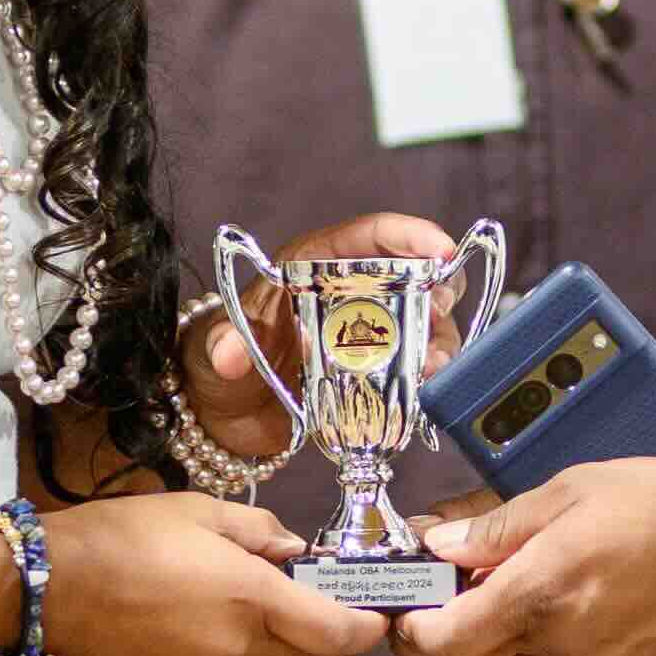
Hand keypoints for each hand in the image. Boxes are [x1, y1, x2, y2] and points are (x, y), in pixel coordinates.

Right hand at [48, 494, 381, 655]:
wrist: (51, 586)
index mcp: (252, 598)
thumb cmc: (126, 535)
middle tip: (354, 627)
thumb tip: (295, 553)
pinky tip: (249, 644)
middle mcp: (239, 647)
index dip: (367, 628)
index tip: (378, 617)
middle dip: (340, 647)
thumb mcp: (201, 511)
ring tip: (312, 641)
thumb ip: (260, 532)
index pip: (336, 631)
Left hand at [178, 208, 457, 462]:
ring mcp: (367, 337)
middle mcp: (350, 294)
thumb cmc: (217, 367)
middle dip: (438, 290)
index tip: (440, 249)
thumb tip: (228, 353)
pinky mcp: (376, 377)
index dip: (409, 235)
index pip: (368, 237)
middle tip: (440, 314)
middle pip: (412, 277)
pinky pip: (416, 369)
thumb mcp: (215, 352)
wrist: (223, 421)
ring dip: (438, 343)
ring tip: (432, 367)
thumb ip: (223, 346)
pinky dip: (429, 377)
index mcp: (314, 265)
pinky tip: (428, 391)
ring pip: (423, 326)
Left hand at [400, 459, 655, 655]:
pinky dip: (589, 655)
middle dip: (458, 651)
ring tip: (564, 597)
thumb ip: (498, 525)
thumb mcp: (576, 490)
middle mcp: (566, 646)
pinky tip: (621, 610)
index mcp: (539, 594)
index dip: (415, 632)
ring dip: (529, 650)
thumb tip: (437, 543)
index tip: (418, 611)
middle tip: (471, 609)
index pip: (439, 643)